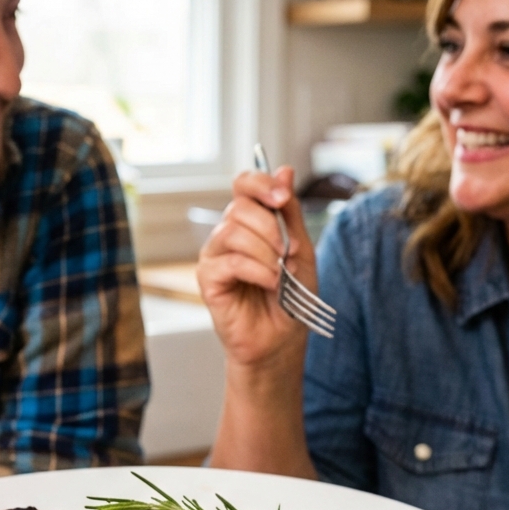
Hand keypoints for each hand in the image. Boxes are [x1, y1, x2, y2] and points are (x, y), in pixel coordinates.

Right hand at [197, 165, 318, 372]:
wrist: (282, 338)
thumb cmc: (291, 296)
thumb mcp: (301, 248)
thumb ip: (290, 212)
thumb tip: (285, 170)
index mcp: (249, 222)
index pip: (243, 184)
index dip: (261, 183)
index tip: (283, 197)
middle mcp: (227, 234)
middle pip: (239, 206)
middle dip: (271, 227)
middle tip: (289, 253)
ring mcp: (215, 255)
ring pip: (232, 232)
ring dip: (265, 252)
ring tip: (280, 274)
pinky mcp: (208, 279)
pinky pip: (230, 261)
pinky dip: (257, 271)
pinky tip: (271, 284)